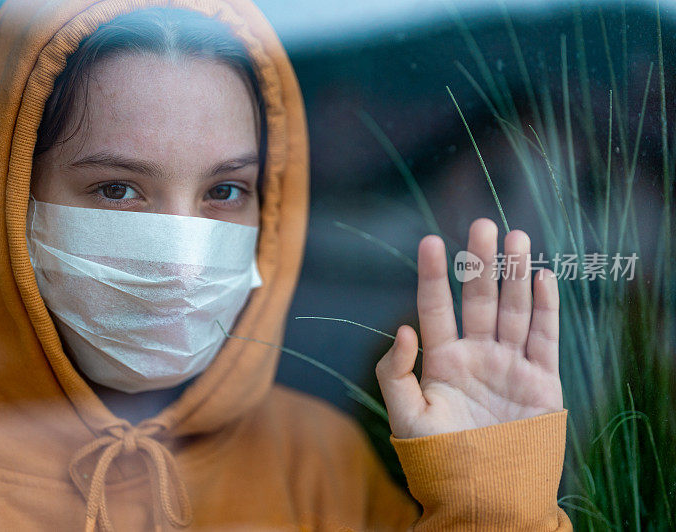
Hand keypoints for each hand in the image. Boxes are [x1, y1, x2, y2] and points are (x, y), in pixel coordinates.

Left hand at [375, 218, 562, 438]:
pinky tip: (543, 277)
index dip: (434, 275)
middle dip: (481, 263)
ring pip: (513, 310)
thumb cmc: (439, 460)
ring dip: (516, 274)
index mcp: (442, 361)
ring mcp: (509, 365)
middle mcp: (476, 355)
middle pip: (479, 299)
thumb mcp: (406, 418)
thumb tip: (403, 329)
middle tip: (482, 225)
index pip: (436, 308)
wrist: (485, 496)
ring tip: (516, 238)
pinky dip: (546, 308)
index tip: (430, 241)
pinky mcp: (540, 380)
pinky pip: (544, 337)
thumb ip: (397, 373)